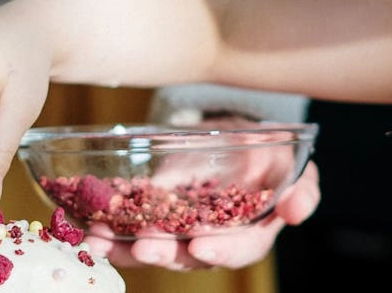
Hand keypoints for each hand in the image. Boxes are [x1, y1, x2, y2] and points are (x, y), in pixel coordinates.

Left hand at [83, 161, 320, 269]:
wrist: (233, 136)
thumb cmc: (267, 155)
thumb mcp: (290, 165)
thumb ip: (302, 189)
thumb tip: (297, 209)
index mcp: (248, 234)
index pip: (238, 250)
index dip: (221, 252)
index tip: (201, 247)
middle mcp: (210, 241)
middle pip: (187, 257)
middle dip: (164, 253)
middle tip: (144, 246)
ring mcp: (177, 232)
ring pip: (151, 249)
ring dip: (124, 249)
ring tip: (101, 240)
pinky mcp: (150, 217)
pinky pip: (128, 231)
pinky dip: (108, 234)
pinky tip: (89, 228)